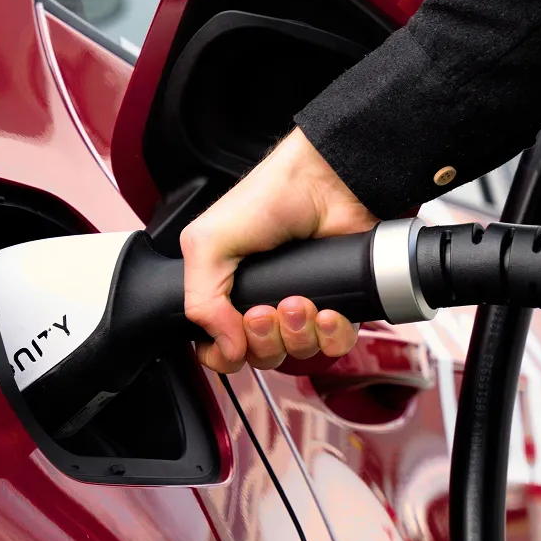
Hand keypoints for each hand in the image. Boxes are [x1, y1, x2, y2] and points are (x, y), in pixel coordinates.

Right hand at [181, 128, 377, 372]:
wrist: (325, 183)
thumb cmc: (267, 200)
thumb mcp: (207, 243)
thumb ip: (201, 301)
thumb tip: (225, 348)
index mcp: (226, 293)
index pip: (219, 349)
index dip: (225, 355)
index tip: (233, 337)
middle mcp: (264, 305)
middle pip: (260, 357)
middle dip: (263, 339)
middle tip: (266, 308)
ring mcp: (302, 308)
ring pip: (298, 354)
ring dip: (297, 334)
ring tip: (298, 299)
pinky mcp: (340, 305)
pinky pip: (336, 344)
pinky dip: (332, 335)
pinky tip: (327, 310)